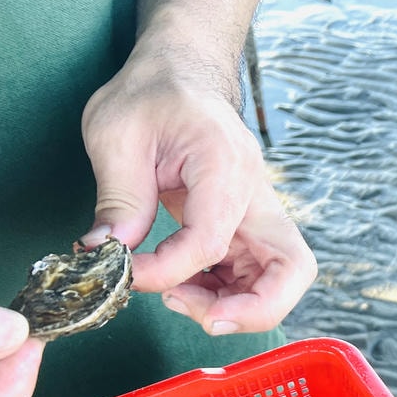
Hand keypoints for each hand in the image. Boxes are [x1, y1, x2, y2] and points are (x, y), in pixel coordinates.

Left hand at [80, 46, 316, 335]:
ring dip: (238, 306)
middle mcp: (257, 194)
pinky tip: (182, 287)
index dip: (169, 270)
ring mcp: (259, 213)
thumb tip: (105, 256)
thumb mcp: (116, 135)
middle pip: (291, 269)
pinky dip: (225, 294)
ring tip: (178, 298)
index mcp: (226, 163)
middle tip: (203, 319)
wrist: (180, 77)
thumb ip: (118, 199)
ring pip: (280, 280)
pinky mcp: (249, 227)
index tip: (125, 274)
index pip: (212, 239)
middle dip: (253, 308)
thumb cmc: (150, 96)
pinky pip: (256, 276)